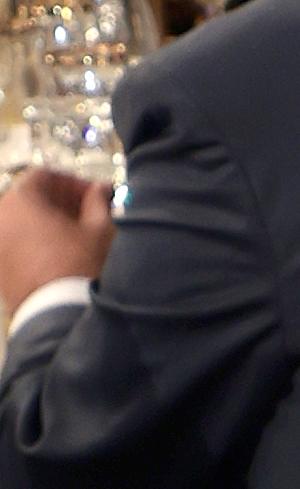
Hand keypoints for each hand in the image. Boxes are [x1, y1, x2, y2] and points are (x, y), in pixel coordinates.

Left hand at [0, 166, 114, 320]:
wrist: (57, 313)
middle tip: (87, 213)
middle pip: (29, 198)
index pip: (44, 175)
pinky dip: (34, 241)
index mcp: (21, 199)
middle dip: (59, 202)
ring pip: (22, 221)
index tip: (93, 194)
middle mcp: (0, 216)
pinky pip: (16, 242)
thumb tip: (100, 190)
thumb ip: (98, 202)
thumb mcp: (98, 229)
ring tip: (74, 236)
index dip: (72, 182)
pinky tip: (58, 253)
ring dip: (46, 222)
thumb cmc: (78, 266)